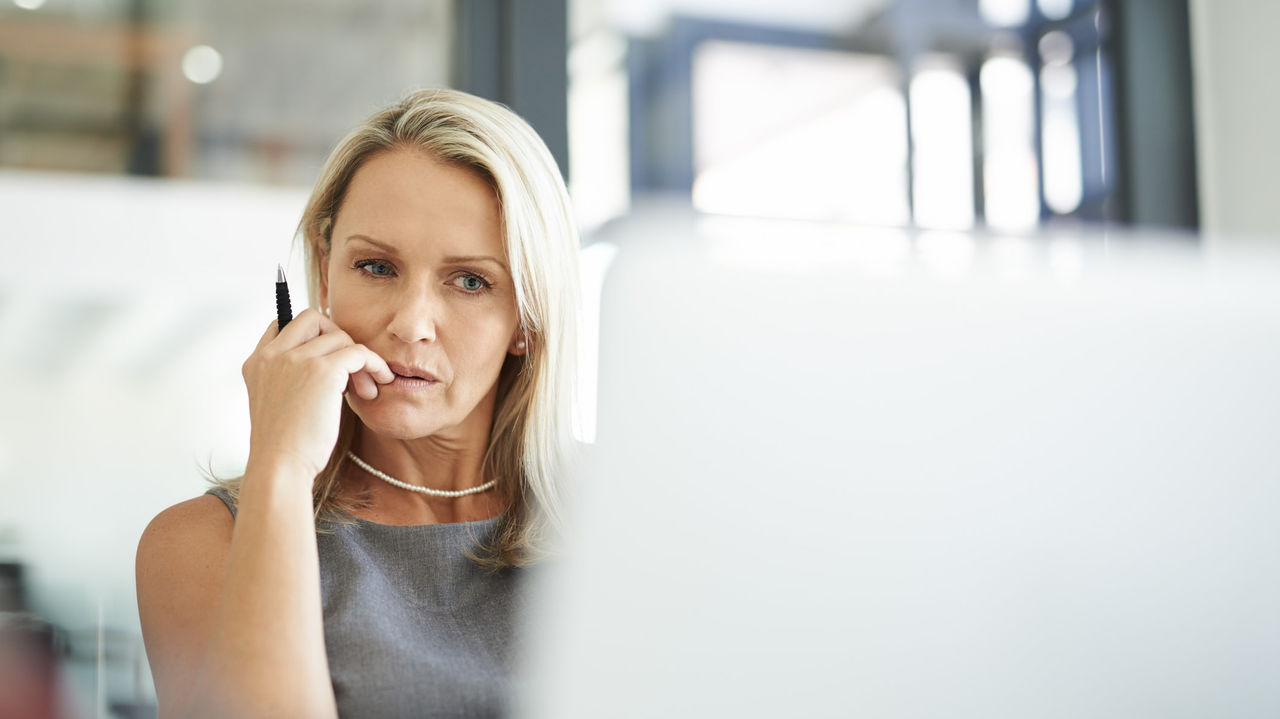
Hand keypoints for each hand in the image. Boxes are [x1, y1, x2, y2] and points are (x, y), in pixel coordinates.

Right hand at [241, 309, 392, 482]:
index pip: (282, 324)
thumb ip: (289, 379)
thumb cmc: (285, 447)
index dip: (310, 336)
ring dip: (360, 361)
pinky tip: (378, 384)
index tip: (330, 359)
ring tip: (365, 390)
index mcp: (256, 362)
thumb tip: (330, 367)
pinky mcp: (322, 371)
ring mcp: (296, 359)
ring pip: (341, 337)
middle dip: (337, 338)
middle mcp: (272, 355)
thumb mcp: (277, 404)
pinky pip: (359, 352)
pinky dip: (374, 364)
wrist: (281, 467)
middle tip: (350, 369)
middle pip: (313, 318)